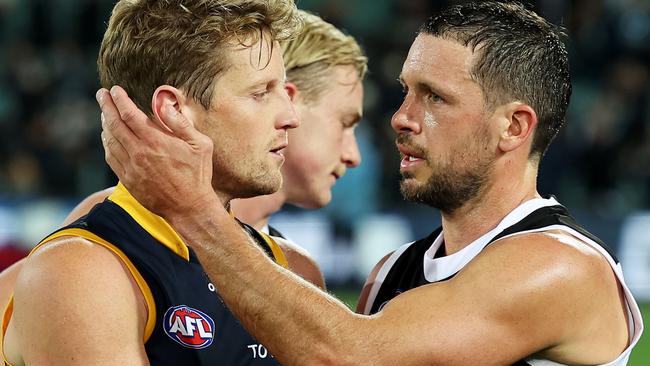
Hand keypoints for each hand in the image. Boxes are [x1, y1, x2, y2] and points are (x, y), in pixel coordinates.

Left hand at [96, 86, 217, 217]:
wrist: (189, 207)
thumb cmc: (198, 175)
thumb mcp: (200, 145)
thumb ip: (181, 123)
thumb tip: (164, 105)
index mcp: (156, 141)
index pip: (129, 114)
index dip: (119, 100)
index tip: (115, 90)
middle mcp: (139, 153)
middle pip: (114, 124)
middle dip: (106, 106)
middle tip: (101, 94)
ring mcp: (131, 168)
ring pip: (110, 141)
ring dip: (105, 124)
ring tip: (105, 113)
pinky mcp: (128, 180)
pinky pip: (111, 158)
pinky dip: (107, 144)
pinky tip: (108, 137)